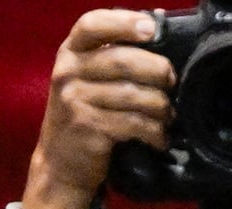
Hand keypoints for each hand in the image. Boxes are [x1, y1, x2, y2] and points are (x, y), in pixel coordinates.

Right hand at [23, 12, 170, 208]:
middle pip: (123, 60)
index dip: (124, 22)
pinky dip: (154, 131)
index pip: (92, 24)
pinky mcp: (88, 129)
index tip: (151, 28)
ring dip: (160, 106)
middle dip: (157, 70)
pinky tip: (159, 137)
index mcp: (69, 53)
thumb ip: (109, 56)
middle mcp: (68, 73)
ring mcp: (75, 101)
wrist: (60, 164)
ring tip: (167, 115)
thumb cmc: (82, 116)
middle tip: (171, 82)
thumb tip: (155, 30)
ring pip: (133, 95)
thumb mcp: (84, 79)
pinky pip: (134, 123)